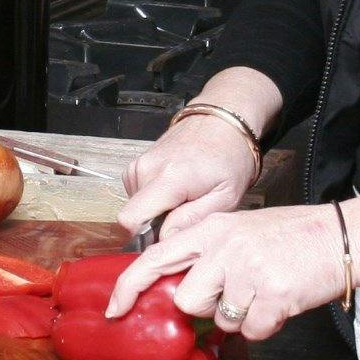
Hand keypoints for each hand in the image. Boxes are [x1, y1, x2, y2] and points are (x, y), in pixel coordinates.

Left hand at [103, 205, 335, 340]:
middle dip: (206, 307)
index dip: (129, 287)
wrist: (340, 236)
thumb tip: (179, 290)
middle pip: (186, 300)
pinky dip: (266, 325)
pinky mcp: (272, 295)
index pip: (155, 258)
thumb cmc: (291, 236)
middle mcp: (224, 248)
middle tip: (236, 293)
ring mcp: (248, 271)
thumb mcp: (239, 230)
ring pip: (221, 320)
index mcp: (212, 229)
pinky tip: (279, 303)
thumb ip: (207, 254)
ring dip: (240, 317)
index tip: (116, 309)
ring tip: (263, 293)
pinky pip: (253, 331)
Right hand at [118, 114, 258, 243]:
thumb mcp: (226, 196)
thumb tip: (165, 239)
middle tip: (187, 214)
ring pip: (136, 207)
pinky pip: (138, 195)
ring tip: (185, 198)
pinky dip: (155, 198)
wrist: (222, 120)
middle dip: (156, 224)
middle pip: (135, 217)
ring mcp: (139, 164)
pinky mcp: (138, 164)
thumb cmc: (229, 156)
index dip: (143, 238)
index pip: (130, 219)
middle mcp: (147, 169)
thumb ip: (193, 219)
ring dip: (157, 210)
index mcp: (169, 179)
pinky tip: (177, 189)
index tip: (165, 239)